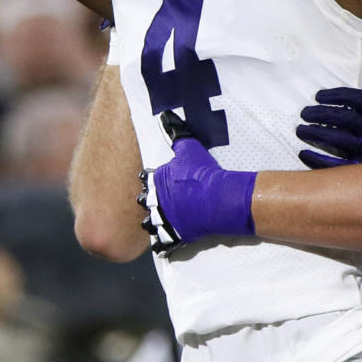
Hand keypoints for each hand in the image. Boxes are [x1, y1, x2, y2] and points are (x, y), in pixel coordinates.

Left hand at [138, 110, 254, 251]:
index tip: (148, 180)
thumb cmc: (202, 172)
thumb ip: (176, 132)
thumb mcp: (189, 147)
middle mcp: (155, 202)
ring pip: (150, 224)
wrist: (217, 198)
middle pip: (145, 202)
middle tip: (151, 203)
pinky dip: (162, 245)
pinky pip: (164, 243)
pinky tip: (161, 247)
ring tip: (153, 224)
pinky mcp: (175, 235)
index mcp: (155, 180)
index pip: (145, 178)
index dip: (148, 179)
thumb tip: (165, 115)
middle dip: (147, 202)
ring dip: (152, 224)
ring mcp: (164, 220)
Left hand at [295, 54, 361, 168]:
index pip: (356, 99)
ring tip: (300, 130)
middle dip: (320, 114)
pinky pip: (335, 164)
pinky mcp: (359, 167)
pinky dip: (317, 159)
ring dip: (315, 134)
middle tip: (304, 113)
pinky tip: (303, 153)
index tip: (318, 96)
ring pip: (337, 139)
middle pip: (343, 118)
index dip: (336, 95)